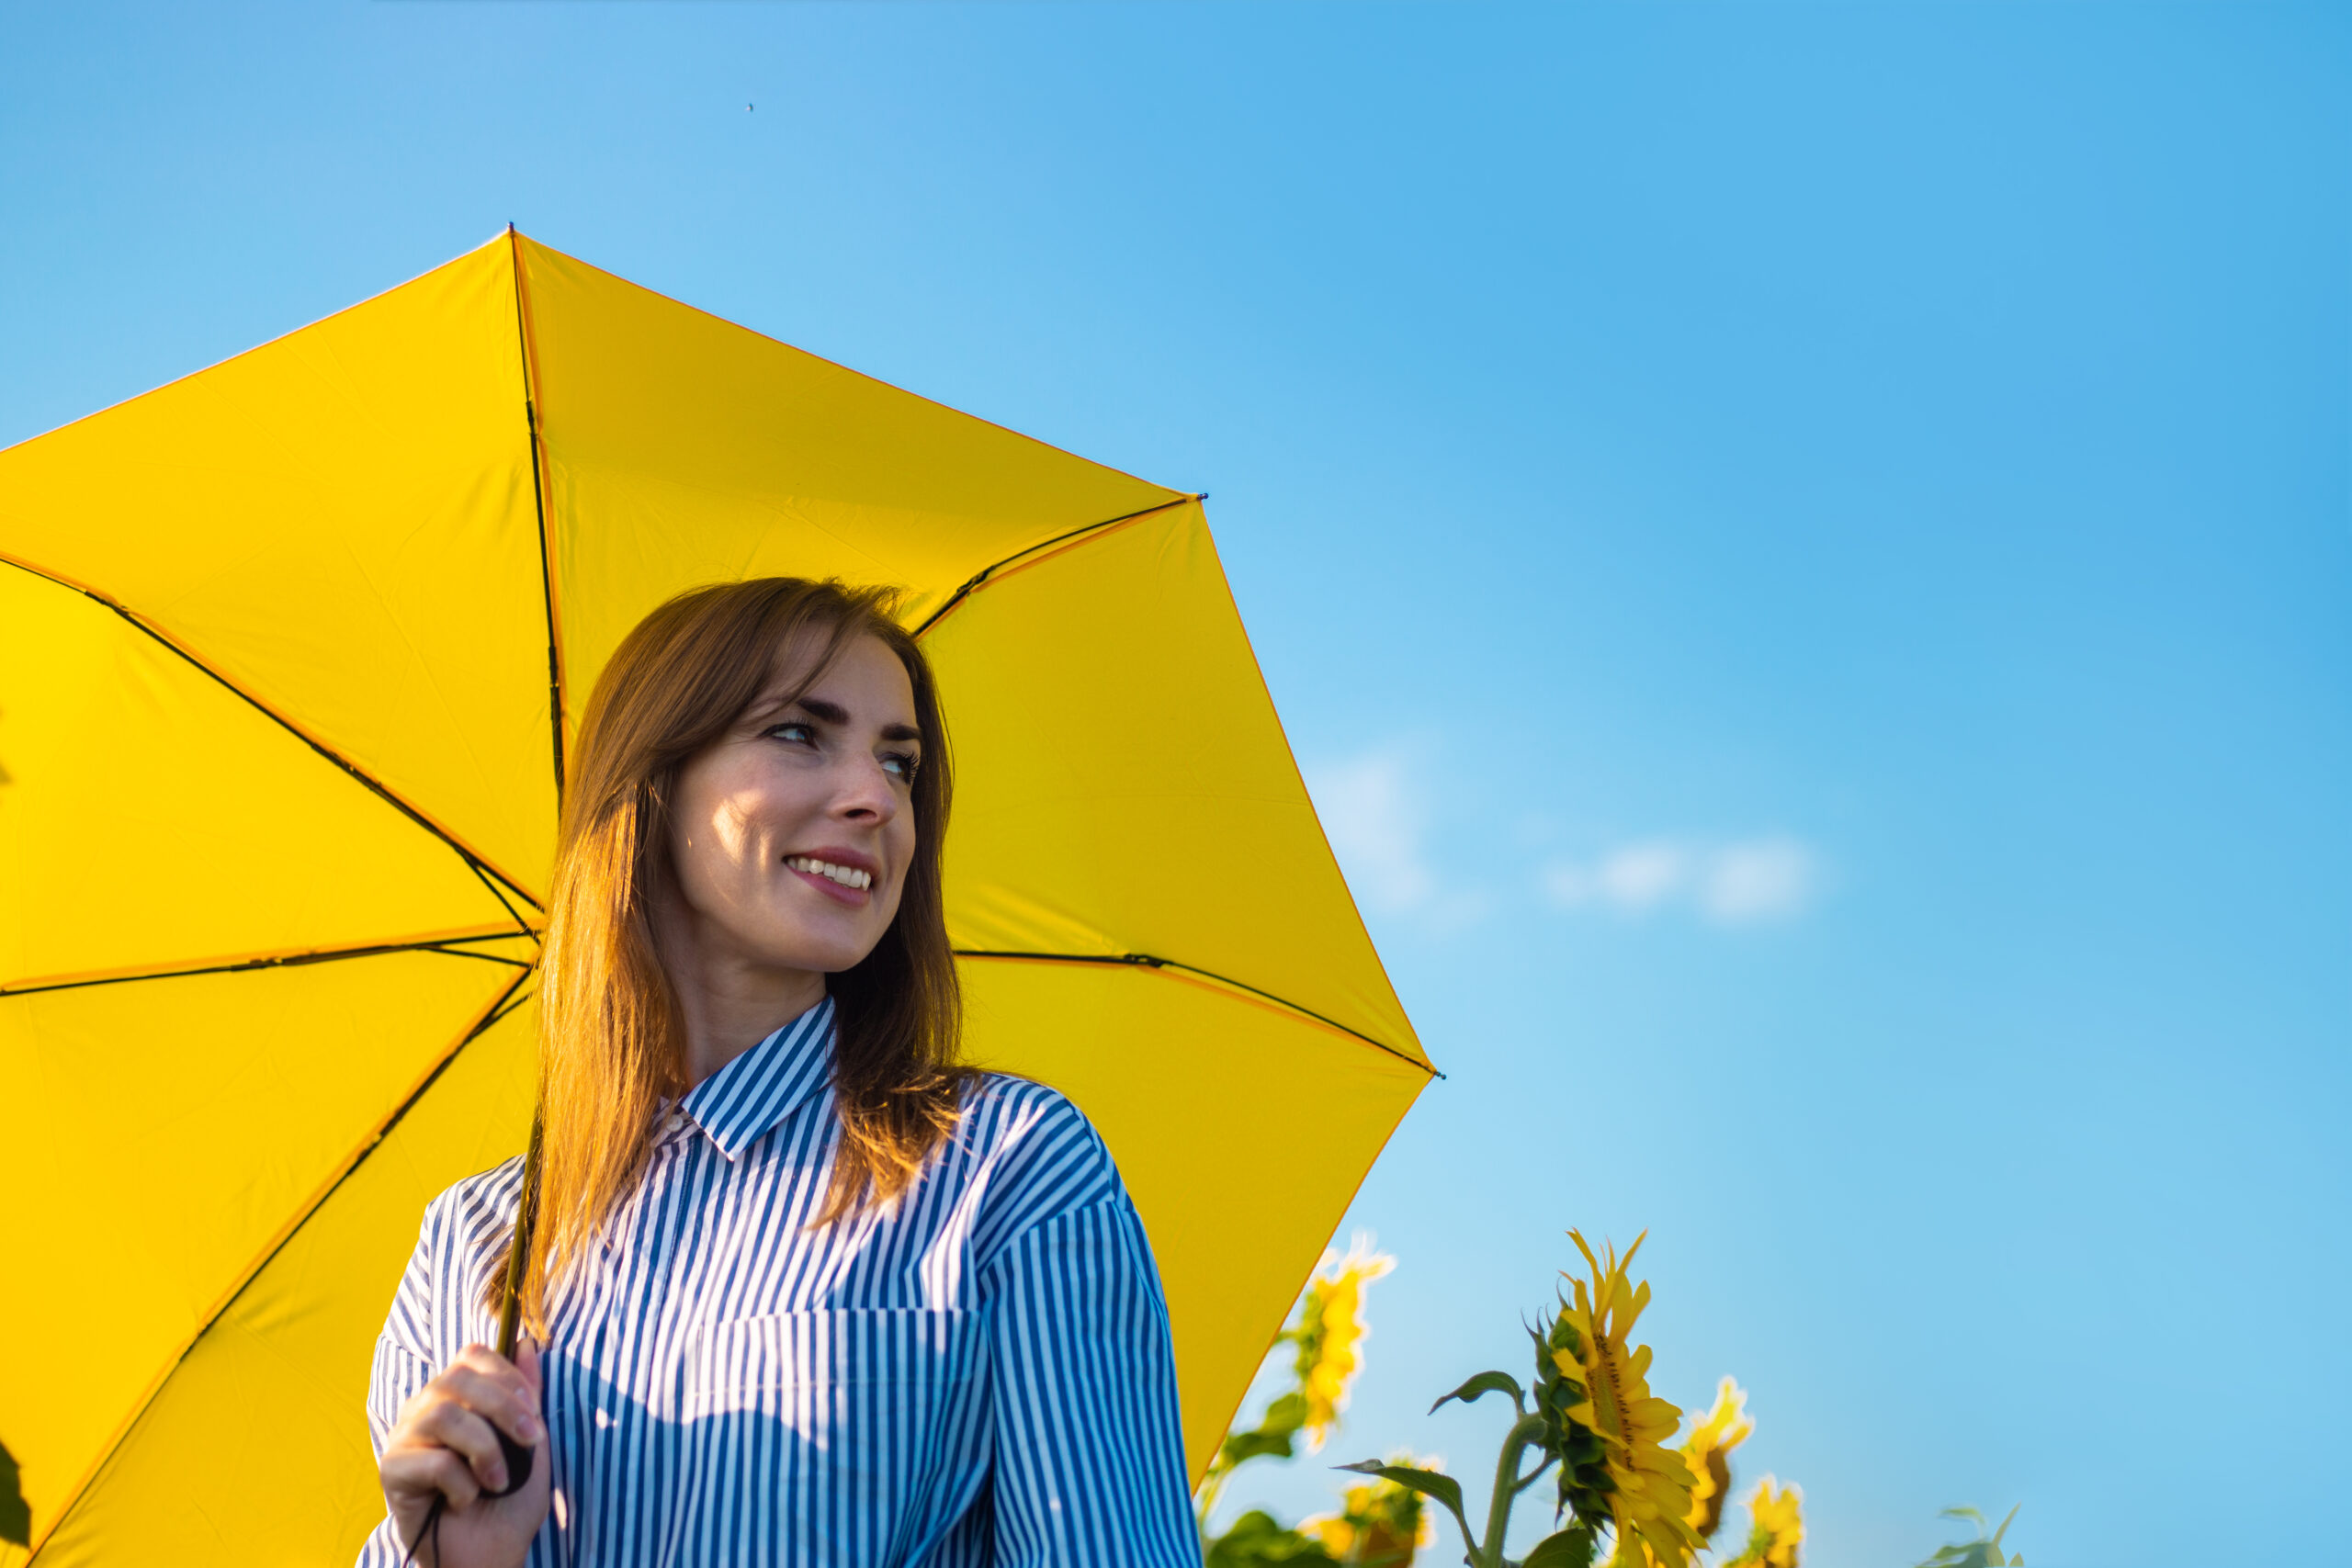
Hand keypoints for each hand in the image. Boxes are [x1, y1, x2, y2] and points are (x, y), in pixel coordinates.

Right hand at [379, 1340, 549, 1567]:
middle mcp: (424, 1409)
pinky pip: (433, 1461)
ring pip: (444, 1417)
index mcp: (456, 1395)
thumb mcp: (531, 1443)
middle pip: (457, 1379)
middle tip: (530, 1441)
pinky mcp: (391, 1471)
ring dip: (485, 1450)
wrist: (489, 1554)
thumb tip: (528, 1344)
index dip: (507, 1376)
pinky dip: (462, 1483)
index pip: (473, 1355)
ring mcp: (404, 1438)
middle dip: (503, 1408)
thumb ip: (527, 1395)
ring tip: (498, 1481)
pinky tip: (463, 1500)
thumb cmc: (508, 1499)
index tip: (535, 1414)